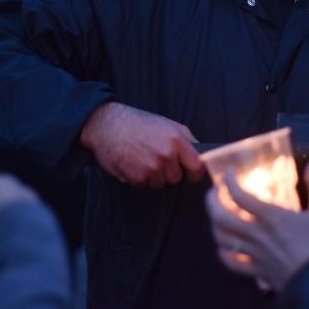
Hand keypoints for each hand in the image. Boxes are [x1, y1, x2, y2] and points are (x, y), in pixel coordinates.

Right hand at [80, 101, 204, 187]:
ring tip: (143, 159)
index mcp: (177, 141)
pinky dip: (139, 178)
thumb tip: (201, 154)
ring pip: (160, 184)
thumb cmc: (138, 122)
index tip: (191, 173)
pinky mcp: (136, 177)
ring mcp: (151, 167)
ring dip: (153, 176)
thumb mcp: (167, 123)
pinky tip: (133, 163)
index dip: (195, 172)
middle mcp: (166, 155)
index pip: (197, 167)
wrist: (107, 124)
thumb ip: (186, 139)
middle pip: (176, 178)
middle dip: (169, 172)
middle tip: (156, 158)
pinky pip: (144, 186)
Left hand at [206, 161, 308, 291]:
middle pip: (221, 217)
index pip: (239, 195)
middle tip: (213, 192)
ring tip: (216, 216)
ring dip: (215, 225)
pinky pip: (231, 263)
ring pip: (222, 239)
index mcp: (271, 216)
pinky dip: (223, 253)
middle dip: (212, 202)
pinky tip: (224, 247)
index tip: (227, 173)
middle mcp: (256, 234)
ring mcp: (253, 254)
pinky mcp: (255, 271)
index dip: (229, 182)